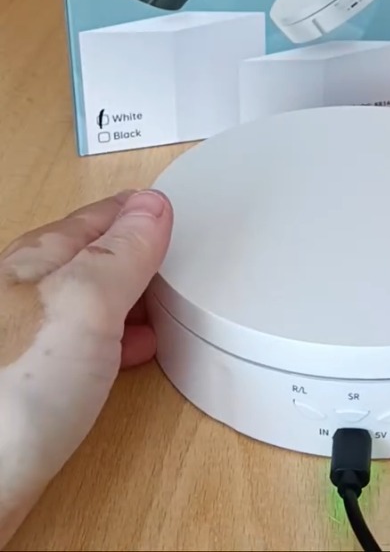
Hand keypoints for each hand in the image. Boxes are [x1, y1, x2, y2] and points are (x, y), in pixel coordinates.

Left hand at [0, 190, 172, 545]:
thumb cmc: (15, 387)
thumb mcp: (86, 302)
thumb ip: (122, 253)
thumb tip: (152, 205)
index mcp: (35, 261)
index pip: (95, 218)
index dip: (136, 210)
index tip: (167, 207)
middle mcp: (24, 294)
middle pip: (86, 256)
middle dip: (130, 250)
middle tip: (171, 250)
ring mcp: (25, 341)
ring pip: (85, 301)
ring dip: (127, 296)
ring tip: (161, 301)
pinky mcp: (30, 387)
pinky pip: (83, 345)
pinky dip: (117, 339)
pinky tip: (132, 355)